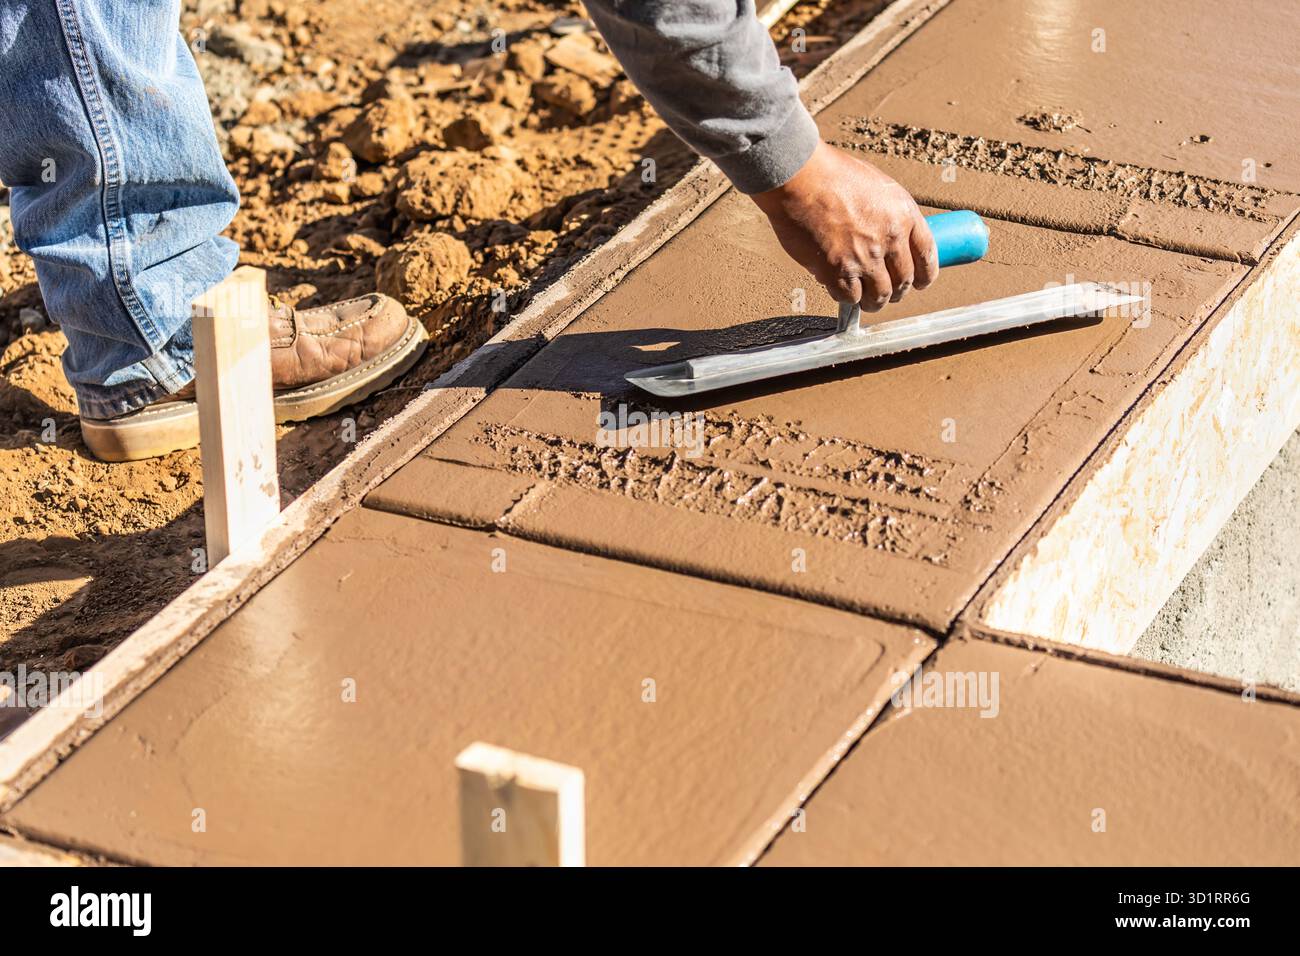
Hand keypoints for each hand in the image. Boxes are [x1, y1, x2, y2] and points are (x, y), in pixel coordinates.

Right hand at [751, 142, 937, 311]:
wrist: (800, 176)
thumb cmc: (832, 174)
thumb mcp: (877, 186)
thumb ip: (888, 215)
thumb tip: (888, 239)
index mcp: (903, 215)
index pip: (927, 256)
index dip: (925, 276)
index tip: (920, 283)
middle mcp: (888, 239)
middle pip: (903, 282)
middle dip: (896, 292)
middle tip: (887, 293)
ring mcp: (863, 258)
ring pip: (879, 296)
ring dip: (873, 301)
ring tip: (865, 299)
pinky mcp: (836, 271)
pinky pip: (849, 298)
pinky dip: (846, 298)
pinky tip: (840, 289)